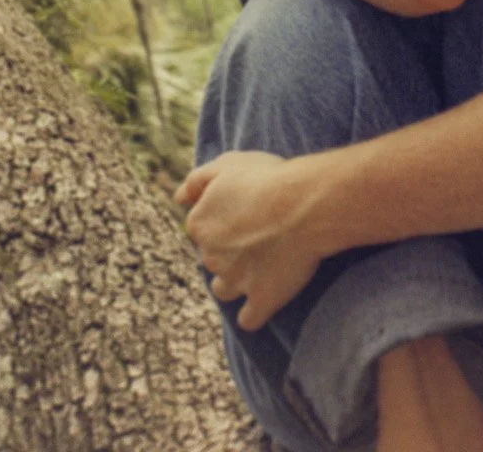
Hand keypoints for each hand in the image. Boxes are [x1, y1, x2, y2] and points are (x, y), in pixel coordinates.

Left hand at [174, 151, 325, 329]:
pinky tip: (266, 300)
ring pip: (224, 289)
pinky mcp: (260, 300)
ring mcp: (235, 281)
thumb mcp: (227, 164)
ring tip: (262, 266)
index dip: (223, 218)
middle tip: (260, 233)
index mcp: (200, 224)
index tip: (247, 210)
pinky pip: (250, 318)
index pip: (201, 227)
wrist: (304, 206)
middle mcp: (211, 256)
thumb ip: (197, 180)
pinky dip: (255, 312)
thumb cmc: (268, 179)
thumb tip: (178, 199)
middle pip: (213, 258)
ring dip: (236, 281)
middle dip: (229, 250)